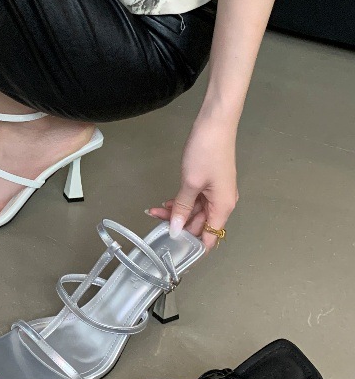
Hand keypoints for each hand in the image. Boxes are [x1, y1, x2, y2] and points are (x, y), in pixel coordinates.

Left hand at [147, 113, 238, 250]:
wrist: (215, 123)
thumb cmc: (206, 152)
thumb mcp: (191, 183)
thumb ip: (182, 208)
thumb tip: (175, 229)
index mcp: (223, 207)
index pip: (210, 238)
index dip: (194, 249)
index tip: (175, 255)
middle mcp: (222, 203)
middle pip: (201, 225)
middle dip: (178, 227)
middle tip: (155, 223)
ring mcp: (216, 192)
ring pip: (195, 212)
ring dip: (177, 213)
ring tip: (155, 210)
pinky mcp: (208, 183)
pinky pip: (195, 200)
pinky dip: (181, 203)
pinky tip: (166, 203)